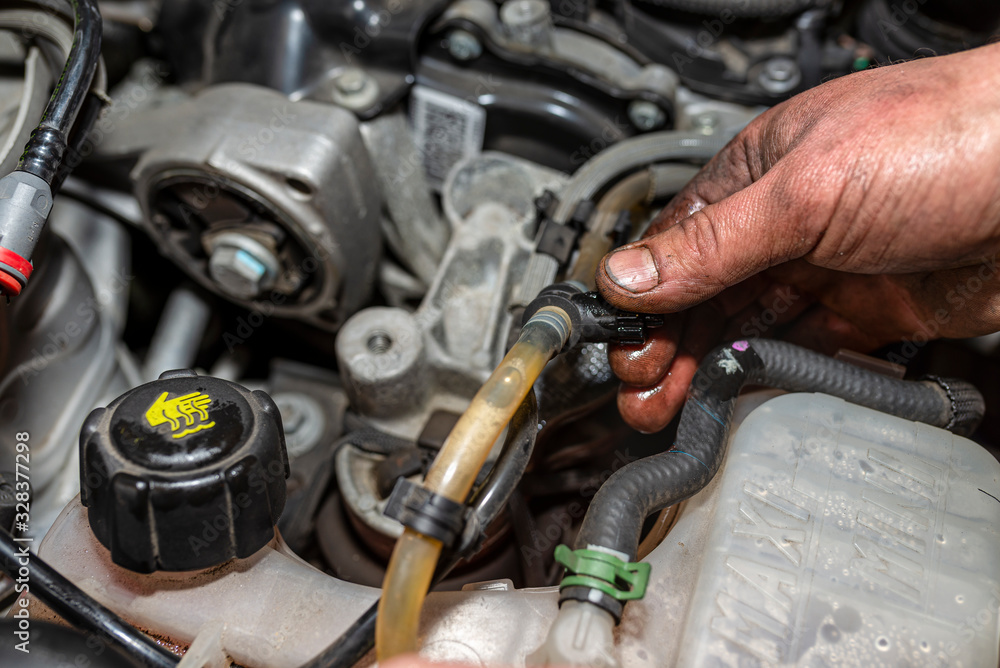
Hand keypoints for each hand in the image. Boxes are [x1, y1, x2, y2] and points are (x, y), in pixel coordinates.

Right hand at [597, 42, 999, 432]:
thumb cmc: (946, 137)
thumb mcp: (804, 192)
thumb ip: (712, 244)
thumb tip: (628, 275)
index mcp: (757, 174)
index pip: (677, 243)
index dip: (643, 297)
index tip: (619, 343)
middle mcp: (786, 222)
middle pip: (706, 295)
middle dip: (667, 345)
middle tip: (640, 392)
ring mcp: (829, 267)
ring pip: (749, 327)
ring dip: (708, 368)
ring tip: (671, 408)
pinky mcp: (871, 309)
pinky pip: (806, 350)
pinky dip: (770, 375)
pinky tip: (741, 397)